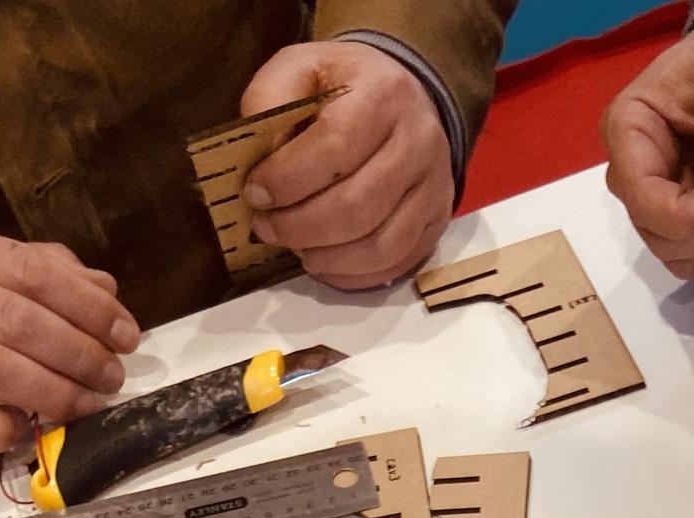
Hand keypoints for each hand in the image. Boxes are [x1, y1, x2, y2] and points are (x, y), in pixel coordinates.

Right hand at [0, 230, 138, 453]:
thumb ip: (42, 274)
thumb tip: (105, 287)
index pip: (32, 273)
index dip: (90, 307)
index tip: (127, 336)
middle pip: (19, 321)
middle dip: (79, 353)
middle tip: (112, 376)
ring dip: (55, 392)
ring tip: (89, 403)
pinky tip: (23, 427)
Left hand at [240, 43, 453, 291]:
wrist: (407, 97)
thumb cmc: (346, 86)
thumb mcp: (301, 67)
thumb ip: (270, 101)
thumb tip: (257, 162)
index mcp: (382, 96)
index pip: (334, 149)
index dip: (287, 181)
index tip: (256, 194)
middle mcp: (418, 143)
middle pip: (357, 208)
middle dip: (301, 227)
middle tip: (268, 229)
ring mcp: (434, 189)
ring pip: (379, 246)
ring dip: (327, 257)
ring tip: (296, 248)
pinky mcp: (437, 223)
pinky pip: (396, 264)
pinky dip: (353, 275)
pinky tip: (323, 263)